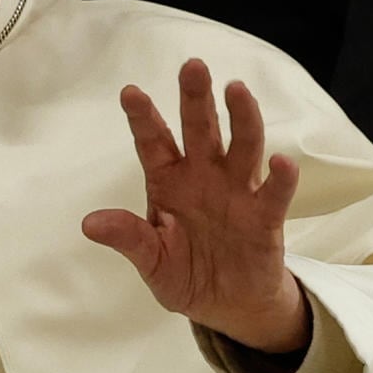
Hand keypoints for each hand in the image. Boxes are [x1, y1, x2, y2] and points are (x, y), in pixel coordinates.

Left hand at [82, 58, 308, 354]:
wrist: (227, 306)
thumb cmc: (185, 274)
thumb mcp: (150, 260)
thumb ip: (128, 238)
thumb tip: (89, 224)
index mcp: (169, 182)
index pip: (153, 143)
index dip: (143, 118)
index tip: (129, 92)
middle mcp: (204, 177)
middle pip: (201, 130)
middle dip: (196, 99)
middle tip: (193, 66)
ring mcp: (237, 192)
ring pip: (242, 147)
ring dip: (241, 119)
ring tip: (237, 90)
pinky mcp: (265, 218)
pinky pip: (274, 194)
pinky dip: (281, 178)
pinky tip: (283, 162)